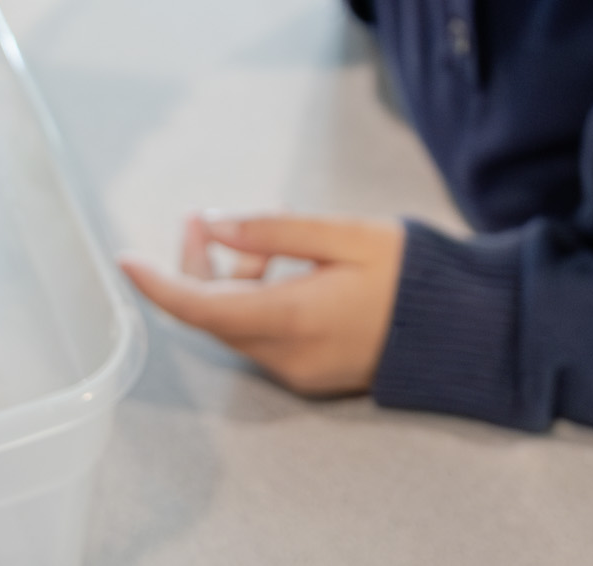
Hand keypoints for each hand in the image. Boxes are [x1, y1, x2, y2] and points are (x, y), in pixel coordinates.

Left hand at [121, 212, 405, 396]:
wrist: (466, 328)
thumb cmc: (411, 273)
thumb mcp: (343, 235)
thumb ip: (273, 231)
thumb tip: (214, 226)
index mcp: (294, 319)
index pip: (201, 308)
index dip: (158, 283)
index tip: (126, 259)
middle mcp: (288, 356)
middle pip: (213, 314)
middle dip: (196, 264)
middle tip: (203, 217)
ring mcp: (299, 371)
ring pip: (235, 324)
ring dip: (226, 280)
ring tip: (249, 237)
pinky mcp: (311, 373)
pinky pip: (261, 335)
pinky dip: (252, 299)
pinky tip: (274, 267)